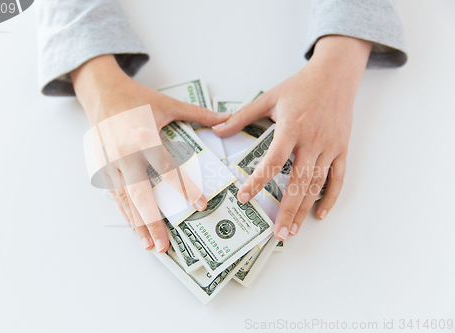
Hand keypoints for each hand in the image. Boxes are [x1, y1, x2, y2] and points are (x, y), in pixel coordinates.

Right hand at [72, 55, 229, 251]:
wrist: (100, 90)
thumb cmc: (135, 98)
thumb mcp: (167, 104)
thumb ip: (197, 114)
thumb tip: (225, 119)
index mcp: (144, 138)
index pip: (168, 170)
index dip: (185, 189)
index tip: (200, 205)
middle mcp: (126, 154)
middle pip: (141, 195)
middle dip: (152, 223)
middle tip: (164, 246)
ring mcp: (111, 163)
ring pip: (125, 200)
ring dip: (136, 224)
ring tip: (148, 245)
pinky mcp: (102, 166)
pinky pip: (114, 194)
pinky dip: (124, 212)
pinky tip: (133, 226)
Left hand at [213, 36, 371, 239]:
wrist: (336, 75)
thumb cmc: (300, 86)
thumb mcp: (269, 97)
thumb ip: (242, 116)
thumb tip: (217, 129)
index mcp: (291, 128)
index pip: (273, 160)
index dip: (258, 181)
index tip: (243, 198)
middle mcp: (312, 140)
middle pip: (299, 181)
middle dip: (288, 210)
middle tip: (278, 233)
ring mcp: (330, 147)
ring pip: (317, 184)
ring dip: (305, 209)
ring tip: (293, 230)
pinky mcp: (342, 149)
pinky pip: (339, 178)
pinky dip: (331, 197)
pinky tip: (320, 213)